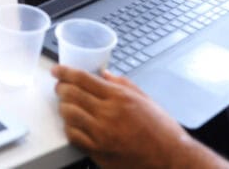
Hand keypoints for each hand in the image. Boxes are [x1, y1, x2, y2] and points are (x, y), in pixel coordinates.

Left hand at [52, 65, 225, 168]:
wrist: (172, 159)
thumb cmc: (162, 130)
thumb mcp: (145, 99)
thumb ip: (122, 83)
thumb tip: (104, 74)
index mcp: (119, 97)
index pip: (83, 79)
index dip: (65, 72)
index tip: (56, 70)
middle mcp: (108, 114)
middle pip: (71, 94)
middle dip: (61, 88)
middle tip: (60, 87)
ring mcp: (102, 134)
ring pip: (69, 114)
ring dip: (63, 107)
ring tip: (66, 105)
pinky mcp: (99, 152)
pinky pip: (74, 136)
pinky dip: (69, 128)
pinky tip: (74, 125)